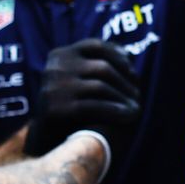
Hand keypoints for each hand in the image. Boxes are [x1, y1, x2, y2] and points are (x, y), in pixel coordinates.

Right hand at [27, 39, 142, 169]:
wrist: (46, 137)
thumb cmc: (70, 104)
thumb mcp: (80, 78)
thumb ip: (99, 63)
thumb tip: (129, 53)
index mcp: (59, 55)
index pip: (96, 46)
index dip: (118, 57)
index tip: (132, 71)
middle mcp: (54, 68)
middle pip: (101, 67)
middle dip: (125, 82)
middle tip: (138, 95)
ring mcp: (53, 88)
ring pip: (100, 86)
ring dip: (123, 98)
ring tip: (136, 108)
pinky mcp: (55, 109)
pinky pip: (93, 107)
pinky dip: (115, 111)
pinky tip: (128, 117)